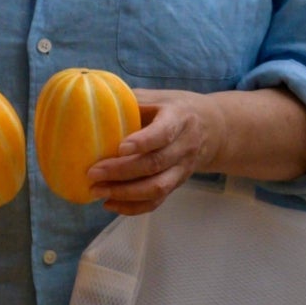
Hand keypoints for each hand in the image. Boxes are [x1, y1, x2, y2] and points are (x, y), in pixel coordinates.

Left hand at [90, 90, 220, 214]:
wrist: (212, 128)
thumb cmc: (173, 108)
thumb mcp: (158, 97)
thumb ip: (132, 100)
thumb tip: (94, 101)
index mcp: (179, 118)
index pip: (163, 133)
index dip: (143, 142)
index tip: (120, 148)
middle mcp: (184, 146)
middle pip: (155, 164)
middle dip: (121, 171)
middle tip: (92, 173)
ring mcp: (182, 169)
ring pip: (156, 187)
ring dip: (124, 193)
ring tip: (97, 190)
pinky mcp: (177, 184)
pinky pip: (157, 201)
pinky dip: (132, 207)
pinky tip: (109, 204)